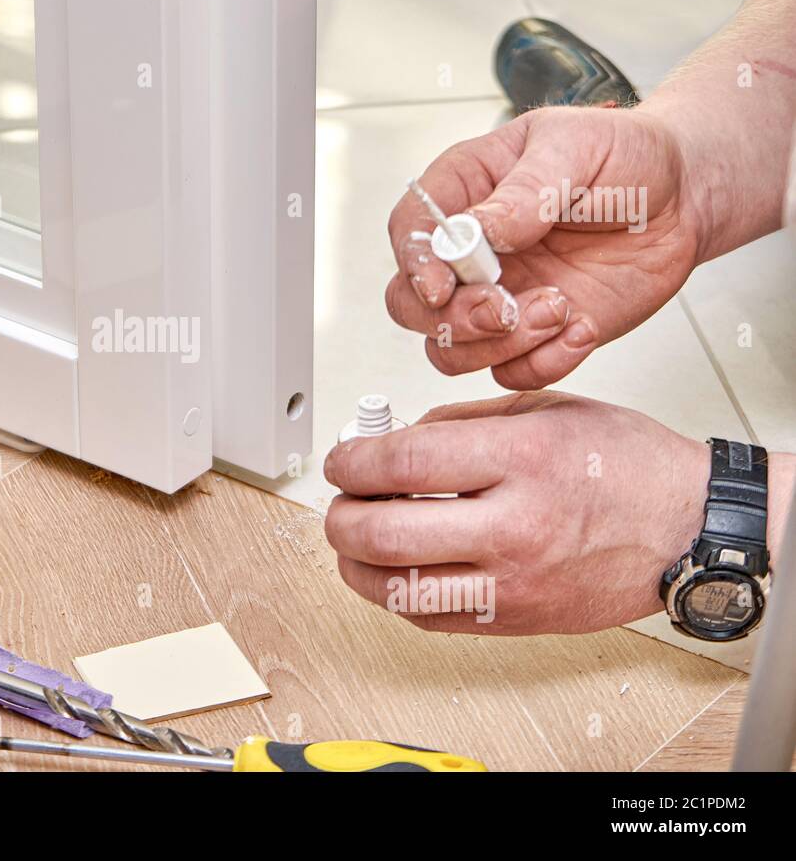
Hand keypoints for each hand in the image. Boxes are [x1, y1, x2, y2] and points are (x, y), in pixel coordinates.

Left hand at [322, 392, 711, 634]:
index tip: (343, 460)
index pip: (402, 464)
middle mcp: (515, 526)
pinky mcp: (517, 620)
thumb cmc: (627, 465)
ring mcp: (515, 582)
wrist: (690, 527)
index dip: (352, 462)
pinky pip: (430, 618)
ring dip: (355, 564)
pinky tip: (395, 568)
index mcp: (520, 460)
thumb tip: (393, 440)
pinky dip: (396, 593)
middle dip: (340, 515)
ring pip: (397, 589)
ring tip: (355, 538)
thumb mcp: (543, 411)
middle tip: (341, 501)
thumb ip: (459, 422)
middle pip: (384, 533)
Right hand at [387, 105, 701, 389]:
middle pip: (412, 305)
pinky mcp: (535, 334)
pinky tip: (583, 328)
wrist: (682, 197)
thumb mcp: (576, 147)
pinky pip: (513, 373)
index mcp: (464, 192)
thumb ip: (526, 190)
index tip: (439, 285)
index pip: (410, 232)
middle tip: (503, 308)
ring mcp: (498, 298)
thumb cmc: (624, 157)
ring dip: (496, 345)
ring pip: (452, 350)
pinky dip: (543, 362)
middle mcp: (470, 254)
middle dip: (450, 318)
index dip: (414, 262)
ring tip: (559, 310)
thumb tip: (481, 229)